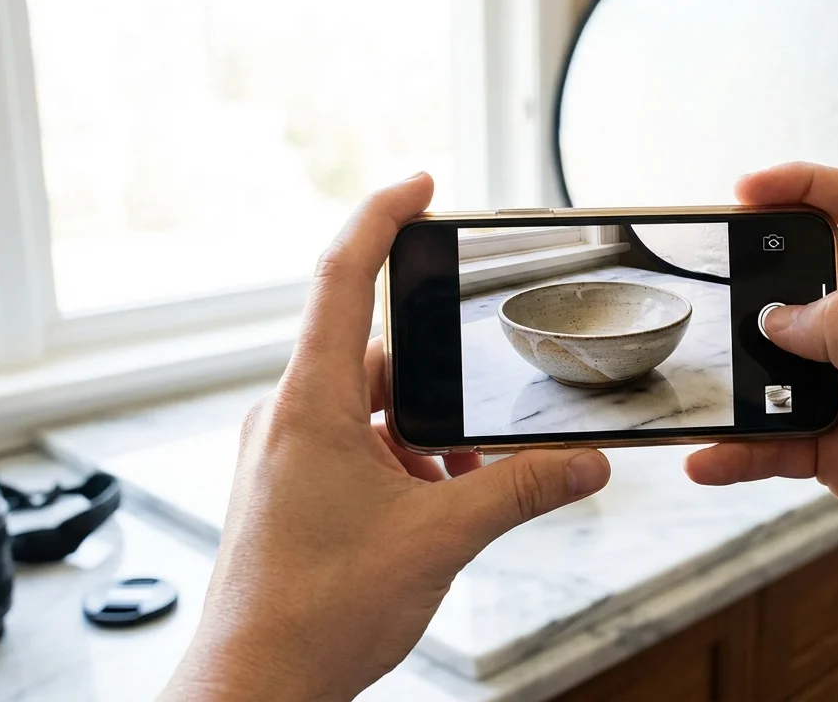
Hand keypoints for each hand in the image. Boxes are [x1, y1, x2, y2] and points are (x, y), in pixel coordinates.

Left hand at [163, 174, 610, 700]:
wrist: (254, 689)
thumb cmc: (313, 614)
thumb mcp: (438, 541)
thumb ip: (517, 491)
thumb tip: (583, 465)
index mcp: (310, 405)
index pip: (341, 278)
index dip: (380, 218)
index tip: (419, 186)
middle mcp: (288, 418)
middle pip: (375, 357)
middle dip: (439, 387)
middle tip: (485, 424)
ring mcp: (284, 456)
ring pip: (368, 412)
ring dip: (423, 437)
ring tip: (465, 486)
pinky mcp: (288, 490)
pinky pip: (353, 449)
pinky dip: (399, 464)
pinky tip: (432, 508)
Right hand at [684, 163, 837, 639]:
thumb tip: (781, 314)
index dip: (809, 187)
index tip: (750, 191)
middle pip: (809, 288)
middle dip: (758, 286)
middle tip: (712, 287)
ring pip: (783, 368)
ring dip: (743, 381)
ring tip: (707, 389)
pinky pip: (777, 436)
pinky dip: (742, 448)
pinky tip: (712, 458)